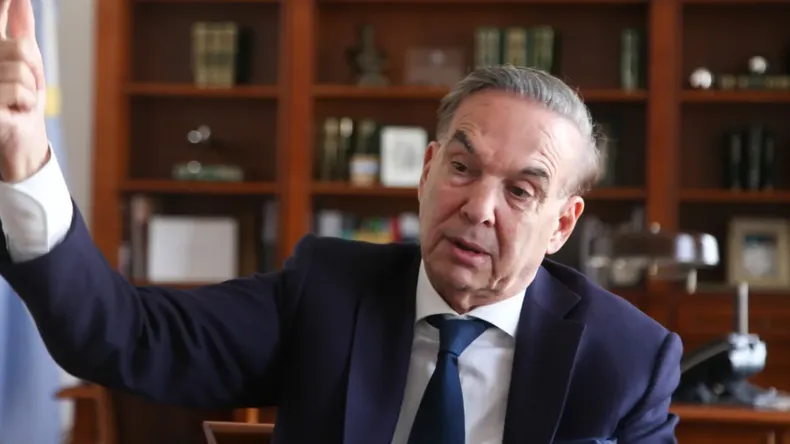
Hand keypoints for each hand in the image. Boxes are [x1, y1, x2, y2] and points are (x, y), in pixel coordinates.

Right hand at [0, 0, 47, 182]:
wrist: (21, 141)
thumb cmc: (22, 102)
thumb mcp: (26, 62)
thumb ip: (20, 30)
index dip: (3, 5)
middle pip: (21, 48)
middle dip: (35, 71)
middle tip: (27, 89)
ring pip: (21, 70)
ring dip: (30, 90)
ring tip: (18, 102)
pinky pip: (19, 90)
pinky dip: (26, 103)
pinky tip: (14, 112)